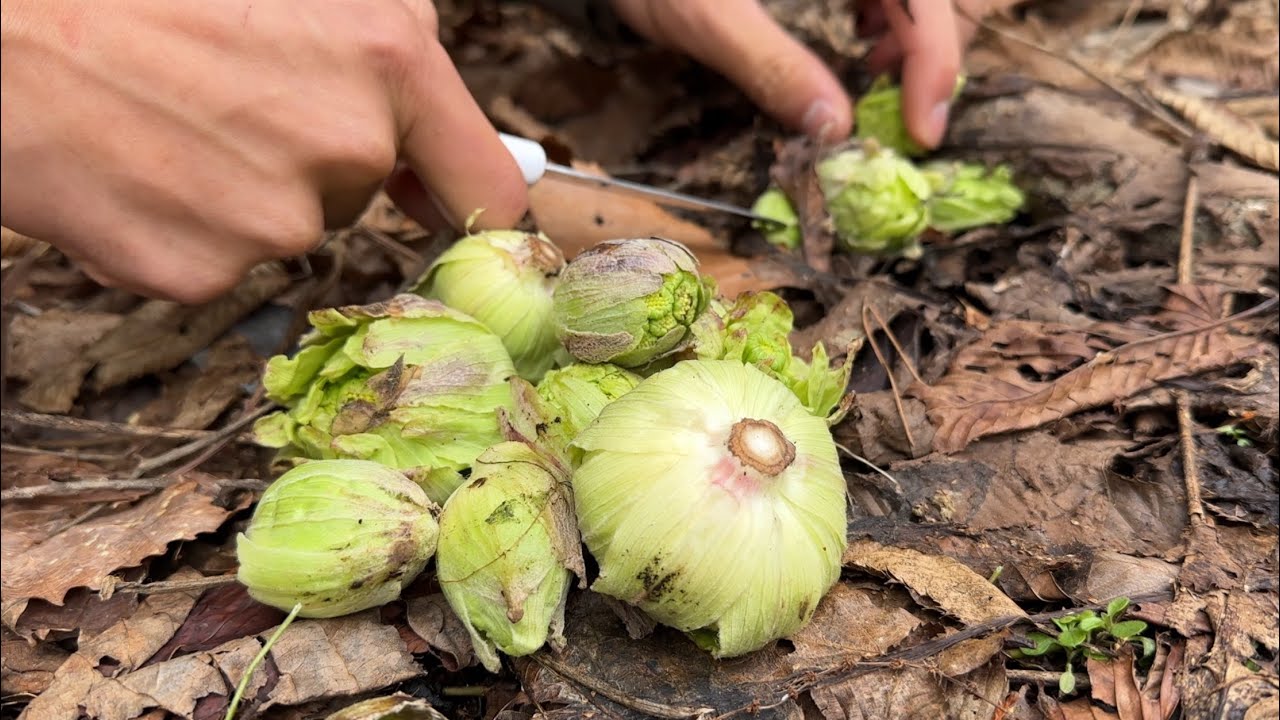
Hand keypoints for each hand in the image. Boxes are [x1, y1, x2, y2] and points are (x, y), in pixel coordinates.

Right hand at [0, 0, 527, 302]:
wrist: (0, 34)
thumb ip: (383, 50)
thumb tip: (432, 144)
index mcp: (388, 59)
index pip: (487, 181)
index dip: (477, 208)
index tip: (457, 220)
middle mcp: (348, 146)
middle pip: (363, 195)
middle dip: (311, 161)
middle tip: (223, 99)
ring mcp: (276, 220)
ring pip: (287, 228)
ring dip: (241, 193)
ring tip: (168, 121)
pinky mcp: (204, 271)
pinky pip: (221, 263)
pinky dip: (183, 229)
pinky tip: (136, 169)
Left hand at [609, 0, 987, 147]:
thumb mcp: (706, 16)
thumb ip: (770, 67)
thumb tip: (834, 128)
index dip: (937, 61)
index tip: (924, 129)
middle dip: (931, 50)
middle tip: (905, 112)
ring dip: (911, 34)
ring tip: (878, 78)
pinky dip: (883, 13)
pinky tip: (860, 39)